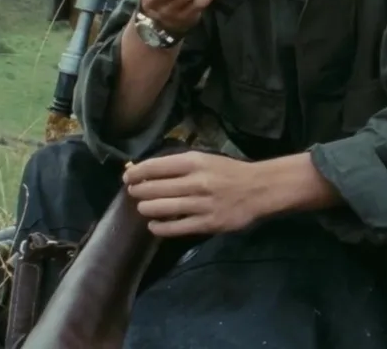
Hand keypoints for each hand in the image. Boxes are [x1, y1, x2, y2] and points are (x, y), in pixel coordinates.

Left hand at [123, 151, 269, 236]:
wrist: (259, 189)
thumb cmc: (229, 172)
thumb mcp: (206, 159)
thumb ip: (180, 164)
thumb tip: (146, 169)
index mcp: (195, 162)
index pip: (156, 166)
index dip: (137, 172)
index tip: (127, 177)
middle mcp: (196, 182)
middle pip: (155, 188)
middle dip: (139, 191)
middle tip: (133, 192)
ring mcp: (201, 204)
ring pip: (163, 208)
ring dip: (147, 208)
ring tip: (142, 208)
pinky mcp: (207, 223)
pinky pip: (176, 227)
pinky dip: (160, 227)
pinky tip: (154, 226)